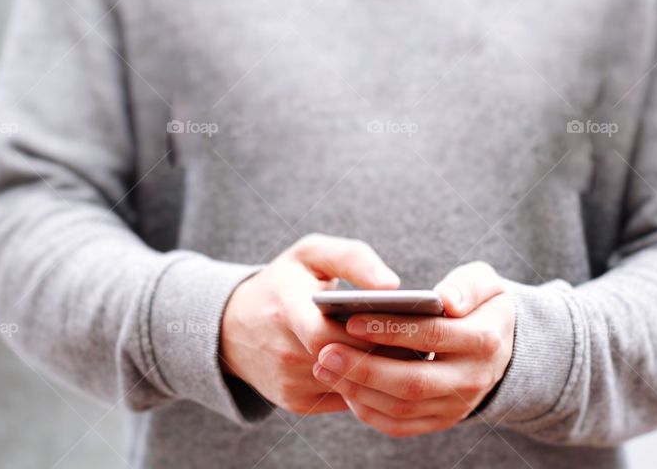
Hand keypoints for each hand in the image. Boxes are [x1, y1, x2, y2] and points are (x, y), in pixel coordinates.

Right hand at [220, 233, 399, 414]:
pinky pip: (343, 399)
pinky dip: (366, 385)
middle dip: (387, 353)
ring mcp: (288, 382)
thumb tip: (393, 285)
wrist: (231, 327)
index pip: (328, 333)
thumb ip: (352, 259)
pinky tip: (387, 368)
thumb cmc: (284, 282)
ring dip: (382, 372)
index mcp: (285, 309)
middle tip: (425, 340)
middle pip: (347, 362)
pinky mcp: (295, 402)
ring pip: (350, 385)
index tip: (406, 322)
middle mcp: (284, 352)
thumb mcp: (311, 254)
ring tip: (413, 352)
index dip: (369, 332)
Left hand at [311, 261, 514, 436]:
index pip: (432, 336)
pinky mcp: (441, 420)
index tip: (352, 321)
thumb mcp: (484, 282)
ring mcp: (457, 406)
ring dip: (358, 391)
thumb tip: (447, 300)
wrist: (499, 345)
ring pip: (402, 407)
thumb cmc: (478, 304)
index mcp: (484, 340)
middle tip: (325, 352)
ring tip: (324, 367)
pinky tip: (343, 386)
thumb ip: (467, 285)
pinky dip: (367, 410)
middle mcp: (473, 379)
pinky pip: (399, 425)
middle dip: (364, 369)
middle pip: (413, 382)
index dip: (391, 330)